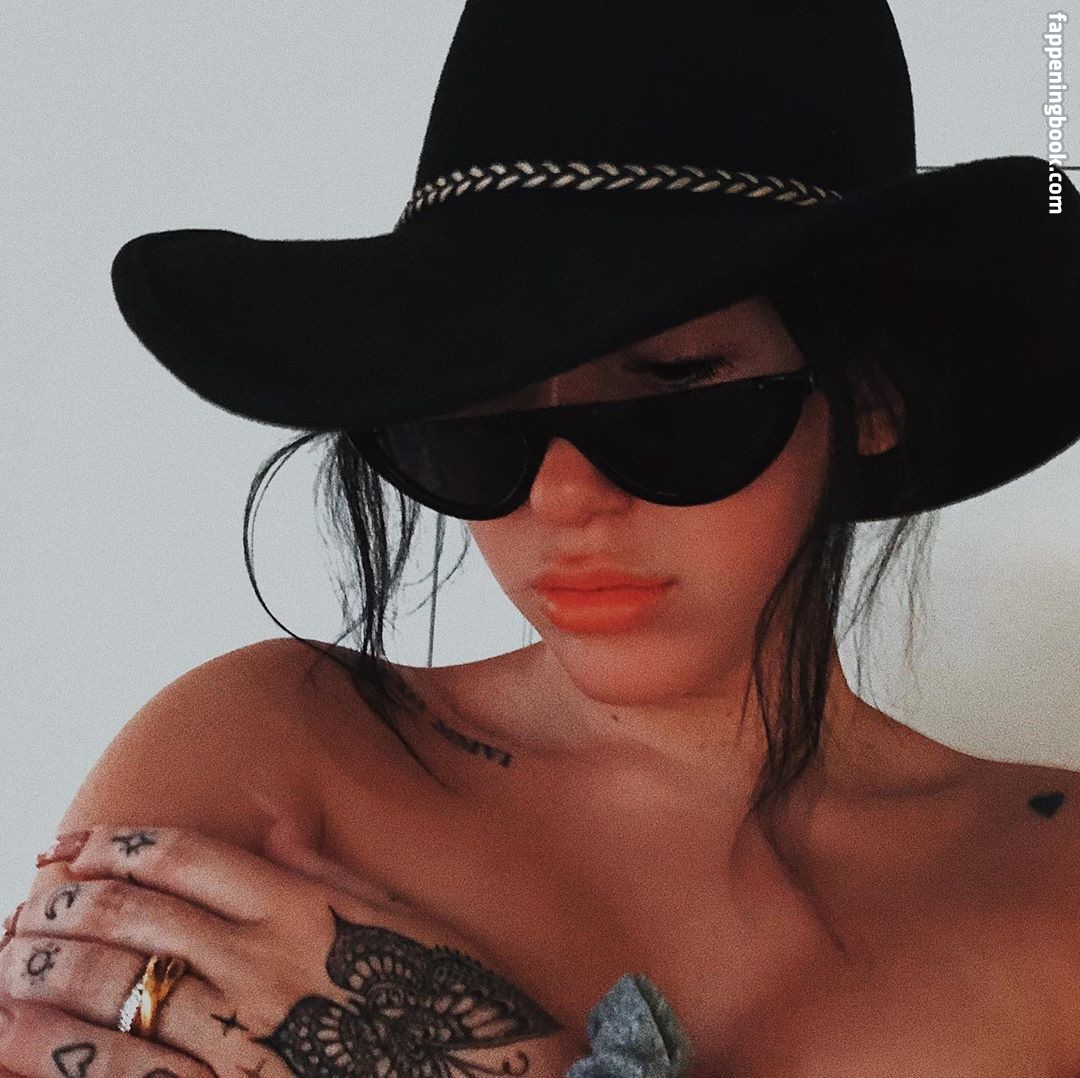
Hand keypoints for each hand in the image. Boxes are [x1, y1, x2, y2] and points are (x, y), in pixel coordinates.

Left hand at [0, 823, 565, 1076]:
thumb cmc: (452, 997)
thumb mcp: (400, 916)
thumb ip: (330, 873)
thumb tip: (276, 829)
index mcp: (303, 907)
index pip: (189, 858)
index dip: (123, 843)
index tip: (80, 840)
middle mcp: (264, 961)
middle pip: (140, 914)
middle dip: (72, 901)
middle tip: (33, 896)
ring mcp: (245, 1034)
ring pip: (122, 989)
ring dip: (53, 970)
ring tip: (14, 956)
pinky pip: (132, 1075)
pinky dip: (68, 1056)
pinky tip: (24, 1038)